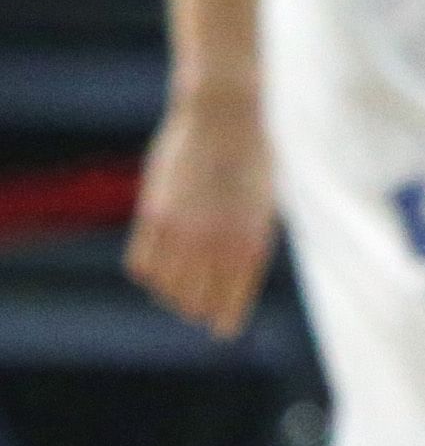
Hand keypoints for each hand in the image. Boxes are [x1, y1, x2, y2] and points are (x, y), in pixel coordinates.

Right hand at [126, 89, 276, 338]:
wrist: (225, 115)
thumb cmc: (252, 156)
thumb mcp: (262, 202)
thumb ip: (247, 240)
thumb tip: (234, 277)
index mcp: (251, 240)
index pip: (233, 300)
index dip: (226, 319)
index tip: (221, 331)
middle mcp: (217, 241)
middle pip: (194, 301)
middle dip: (196, 308)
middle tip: (196, 309)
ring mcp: (183, 230)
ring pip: (164, 287)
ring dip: (170, 293)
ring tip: (177, 289)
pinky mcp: (154, 215)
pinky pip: (141, 263)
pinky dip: (147, 272)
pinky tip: (157, 268)